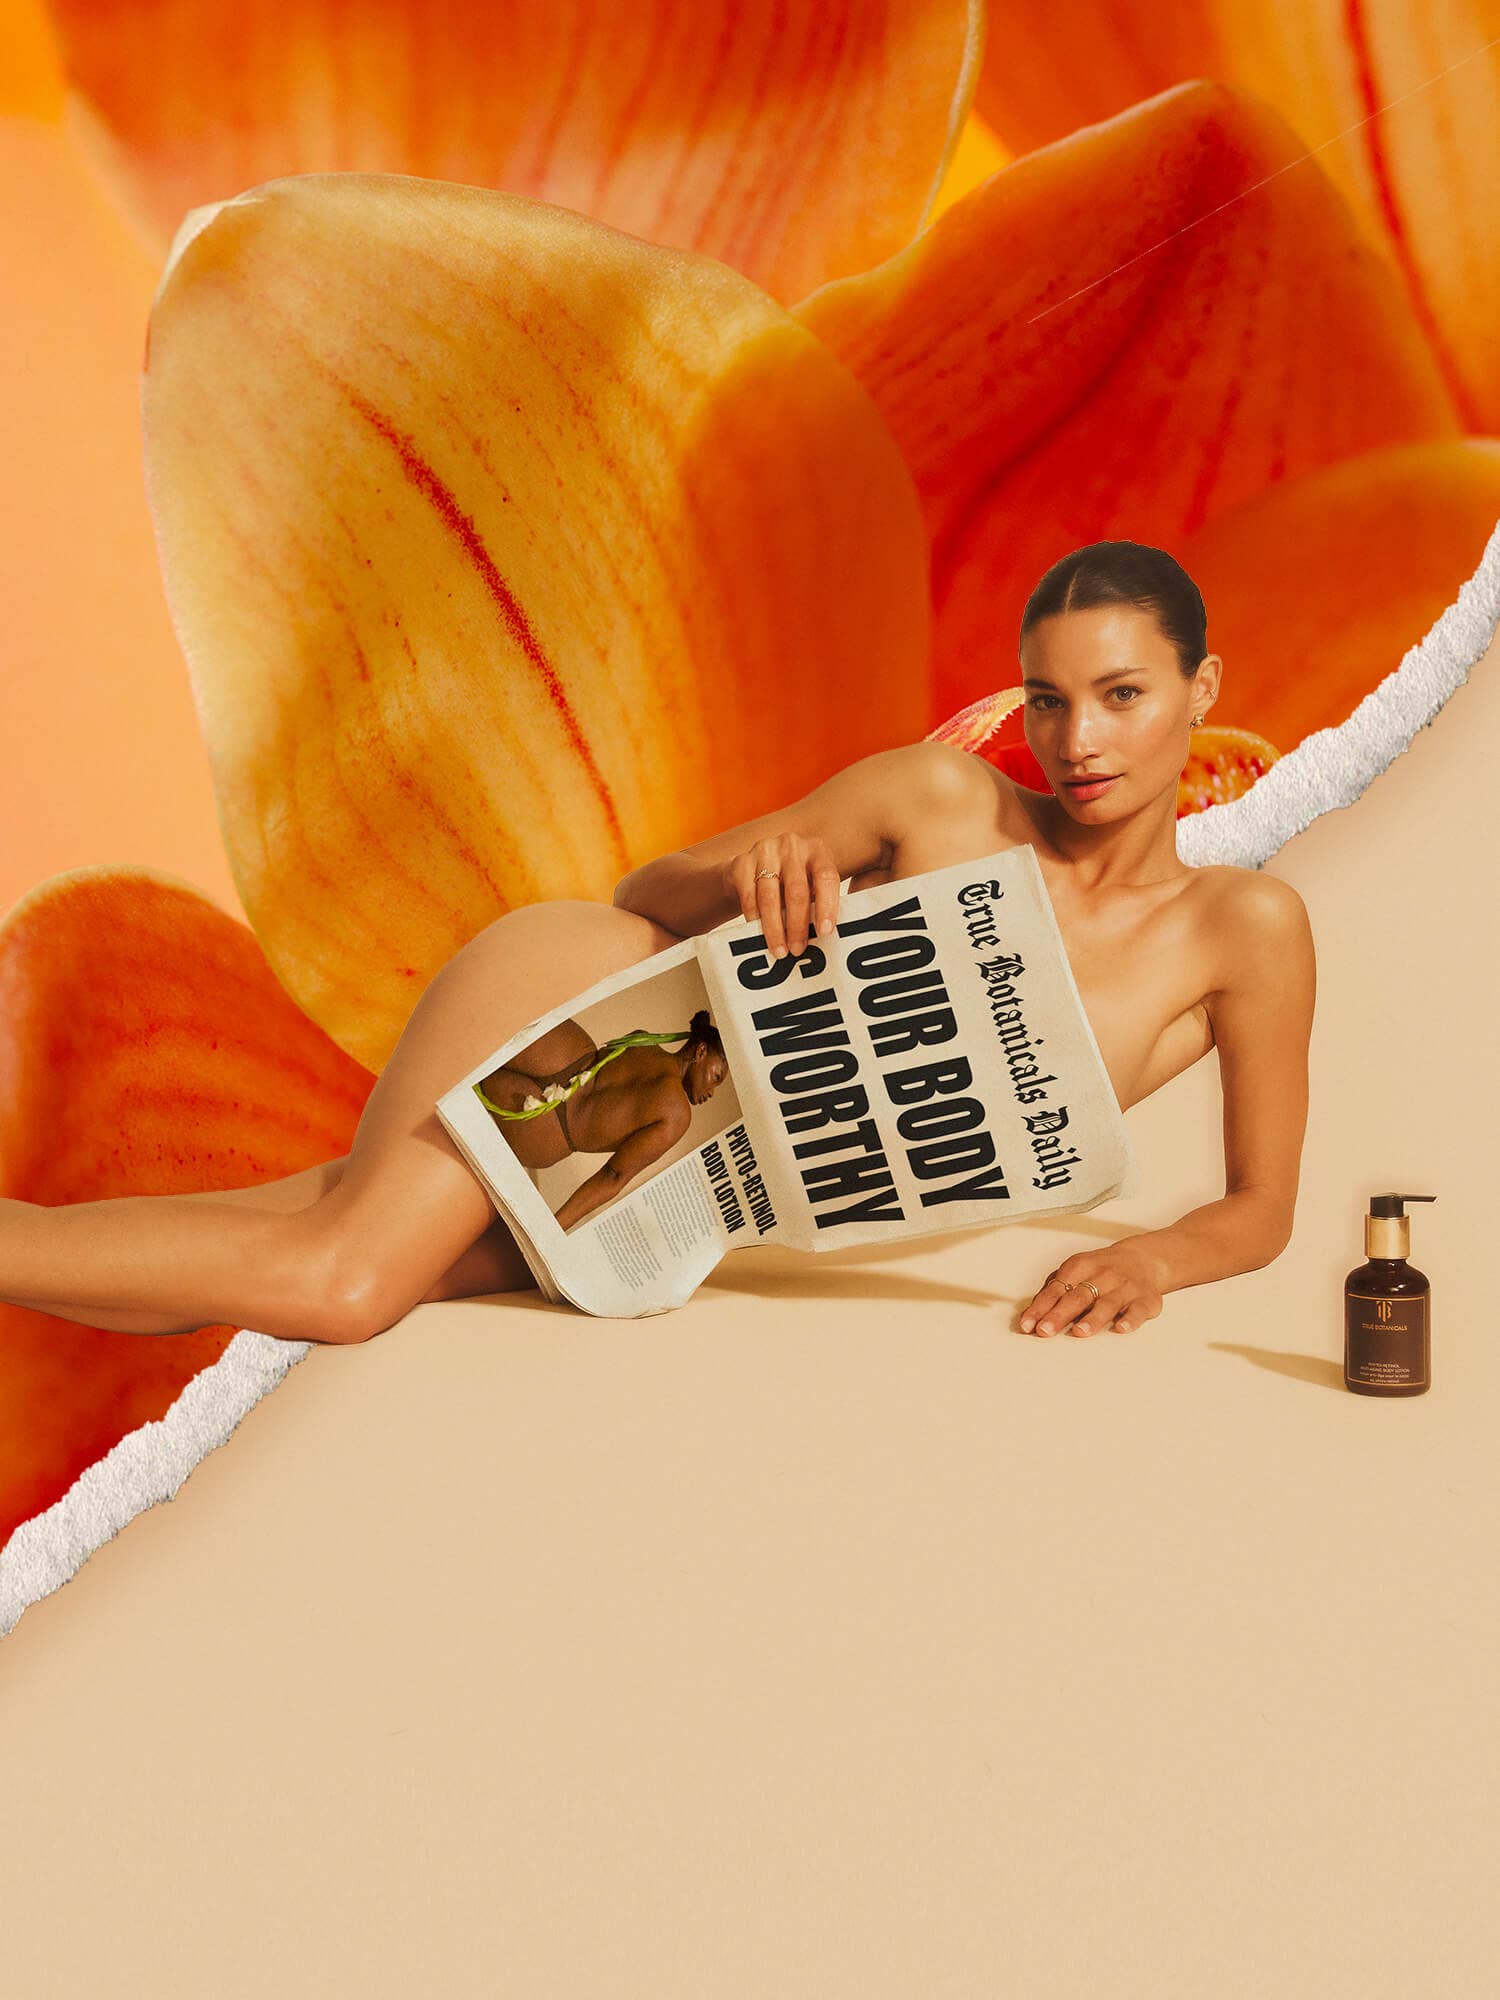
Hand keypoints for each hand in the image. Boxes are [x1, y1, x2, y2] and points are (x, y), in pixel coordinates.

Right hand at [723, 834, 841, 958]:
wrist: (752, 865)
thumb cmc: (789, 879)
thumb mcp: (809, 882)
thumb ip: (817, 901)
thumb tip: (823, 935)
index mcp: (816, 850)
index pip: (826, 877)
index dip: (827, 905)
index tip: (825, 931)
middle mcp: (791, 846)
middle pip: (796, 890)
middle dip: (797, 925)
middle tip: (797, 949)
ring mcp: (765, 851)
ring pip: (770, 897)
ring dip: (774, 928)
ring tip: (779, 949)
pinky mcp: (742, 862)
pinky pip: (748, 897)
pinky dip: (755, 919)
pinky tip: (759, 933)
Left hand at [1018, 1243, 1166, 1337]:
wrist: (1143, 1260)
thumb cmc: (1102, 1270)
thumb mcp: (1076, 1271)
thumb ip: (1055, 1290)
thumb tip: (1031, 1314)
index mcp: (1081, 1266)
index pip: (1057, 1289)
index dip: (1041, 1307)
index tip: (1028, 1324)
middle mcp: (1103, 1276)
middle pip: (1078, 1296)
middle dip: (1060, 1314)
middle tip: (1045, 1330)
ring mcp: (1125, 1288)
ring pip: (1107, 1304)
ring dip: (1093, 1318)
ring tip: (1079, 1331)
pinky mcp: (1145, 1300)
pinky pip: (1138, 1310)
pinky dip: (1130, 1319)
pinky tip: (1121, 1328)